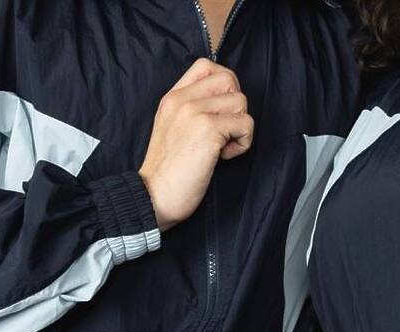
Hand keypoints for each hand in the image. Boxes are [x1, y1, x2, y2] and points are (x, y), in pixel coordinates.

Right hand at [139, 58, 253, 230]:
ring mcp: (195, 112)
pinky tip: (223, 157)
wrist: (153, 197)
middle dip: (235, 106)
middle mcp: (182, 99)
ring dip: (240, 127)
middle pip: (228, 79)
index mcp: (172, 98)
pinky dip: (242, 143)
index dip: (223, 86)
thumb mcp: (170, 131)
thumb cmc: (166, 174)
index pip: (206, 66)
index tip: (219, 113)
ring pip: (240, 101)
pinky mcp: (209, 129)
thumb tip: (222, 106)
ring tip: (222, 147)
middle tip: (225, 130)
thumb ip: (190, 112)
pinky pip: (245, 123)